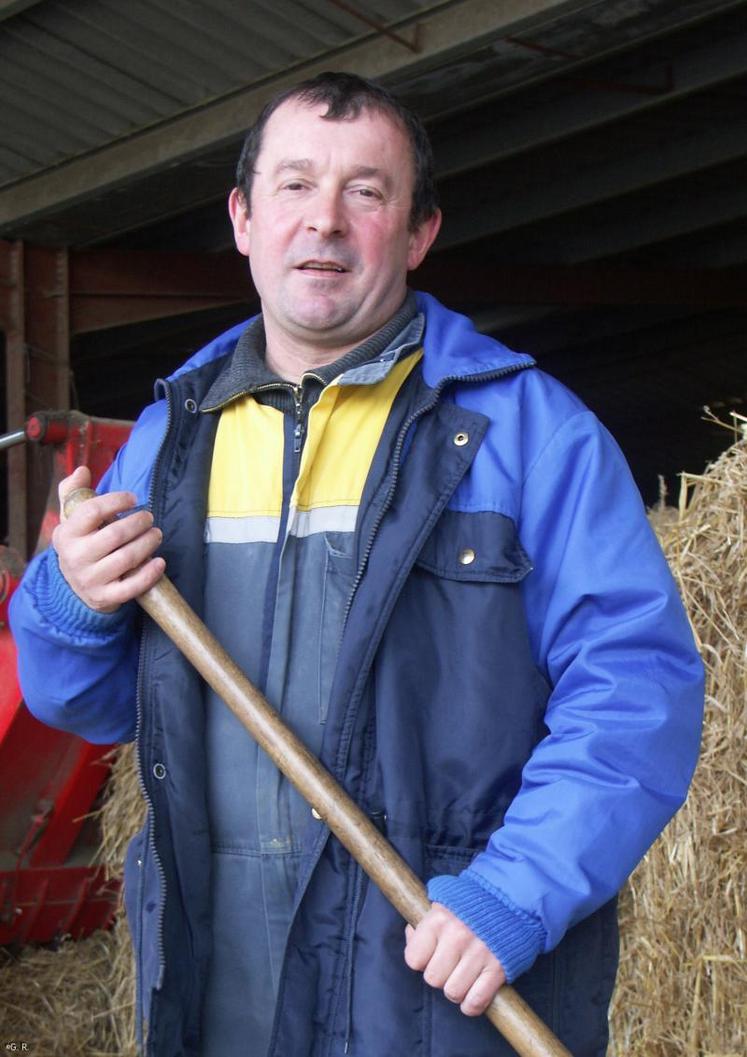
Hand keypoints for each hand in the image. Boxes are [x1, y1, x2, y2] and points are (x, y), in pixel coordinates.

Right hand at [52, 466, 164, 612]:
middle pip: (115, 535)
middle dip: (138, 523)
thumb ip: (73, 491)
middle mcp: (75, 557)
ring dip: (147, 544)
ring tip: (156, 534)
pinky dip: (149, 574)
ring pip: (126, 559)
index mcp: (66, 534)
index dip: (117, 501)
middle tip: (150, 518)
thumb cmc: (80, 543)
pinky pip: (131, 587)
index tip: (134, 499)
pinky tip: (160, 562)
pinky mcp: (105, 597)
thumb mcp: (71, 518)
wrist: (74, 586)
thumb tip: (82, 470)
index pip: (92, 511)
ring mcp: (90, 579)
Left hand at [404, 902, 505, 1016]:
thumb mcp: (443, 902)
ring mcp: (479, 953)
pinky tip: (473, 993)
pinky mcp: (498, 969)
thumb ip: (424, 920)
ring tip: (463, 977)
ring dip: (456, 990)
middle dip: (439, 976)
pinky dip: (472, 1004)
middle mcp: (457, 936)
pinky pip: (475, 1002)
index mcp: (439, 919)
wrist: (511, 900)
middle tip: (450, 965)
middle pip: (433, 979)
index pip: (414, 958)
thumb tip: (411, 936)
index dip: (421, 961)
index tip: (431, 955)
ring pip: (453, 992)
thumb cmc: (471, 904)